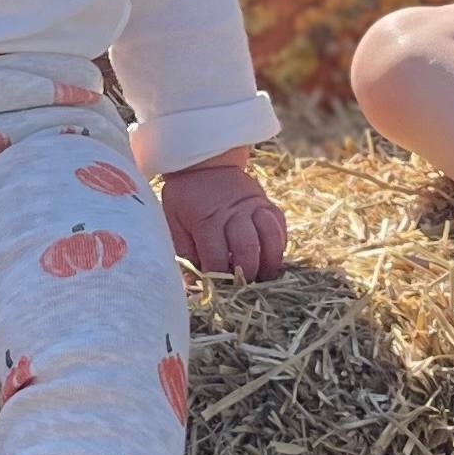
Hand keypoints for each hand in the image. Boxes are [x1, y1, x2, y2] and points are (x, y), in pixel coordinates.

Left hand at [161, 153, 287, 280]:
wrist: (204, 162)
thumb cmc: (185, 196)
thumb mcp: (174, 221)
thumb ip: (184, 252)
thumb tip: (192, 284)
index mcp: (207, 220)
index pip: (217, 258)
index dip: (219, 279)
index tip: (217, 291)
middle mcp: (234, 213)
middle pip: (247, 249)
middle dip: (247, 274)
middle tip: (244, 288)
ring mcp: (254, 207)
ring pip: (270, 237)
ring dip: (270, 261)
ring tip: (265, 277)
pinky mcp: (266, 203)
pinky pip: (279, 225)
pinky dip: (279, 244)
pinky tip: (273, 257)